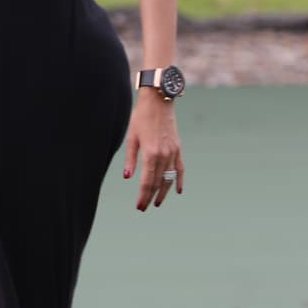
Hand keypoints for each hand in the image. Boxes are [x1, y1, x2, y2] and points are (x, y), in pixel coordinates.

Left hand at [122, 95, 183, 212]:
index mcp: (150, 153)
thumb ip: (130, 159)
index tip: (139, 206)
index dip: (143, 196)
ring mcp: (173, 152)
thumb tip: (127, 177)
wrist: (159, 101)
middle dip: (150, 196)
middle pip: (158, 182)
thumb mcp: (131, 137)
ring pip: (169, 178)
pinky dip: (179, 180)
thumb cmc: (141, 117)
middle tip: (144, 207)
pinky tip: (178, 191)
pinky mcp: (178, 148)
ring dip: (164, 192)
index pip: (147, 181)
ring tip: (157, 203)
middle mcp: (164, 155)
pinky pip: (180, 168)